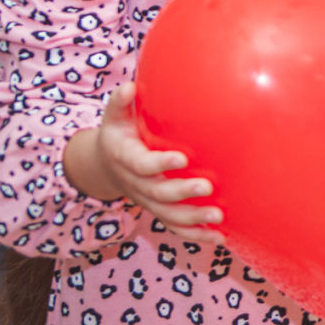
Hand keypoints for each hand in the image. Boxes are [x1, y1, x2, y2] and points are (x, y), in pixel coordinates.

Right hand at [86, 84, 223, 242]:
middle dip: (181, 192)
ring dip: (193, 218)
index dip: (159, 164)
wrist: (105, 165)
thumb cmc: (119, 133)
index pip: (141, 164)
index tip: (182, 158)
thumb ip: (121, 102)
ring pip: (168, 215)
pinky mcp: (159, 211)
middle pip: (157, 193)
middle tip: (207, 186)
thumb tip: (130, 87)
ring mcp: (147, 201)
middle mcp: (135, 184)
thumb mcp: (114, 117)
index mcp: (125, 158)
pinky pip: (176, 227)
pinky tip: (220, 238)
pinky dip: (196, 235)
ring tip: (218, 216)